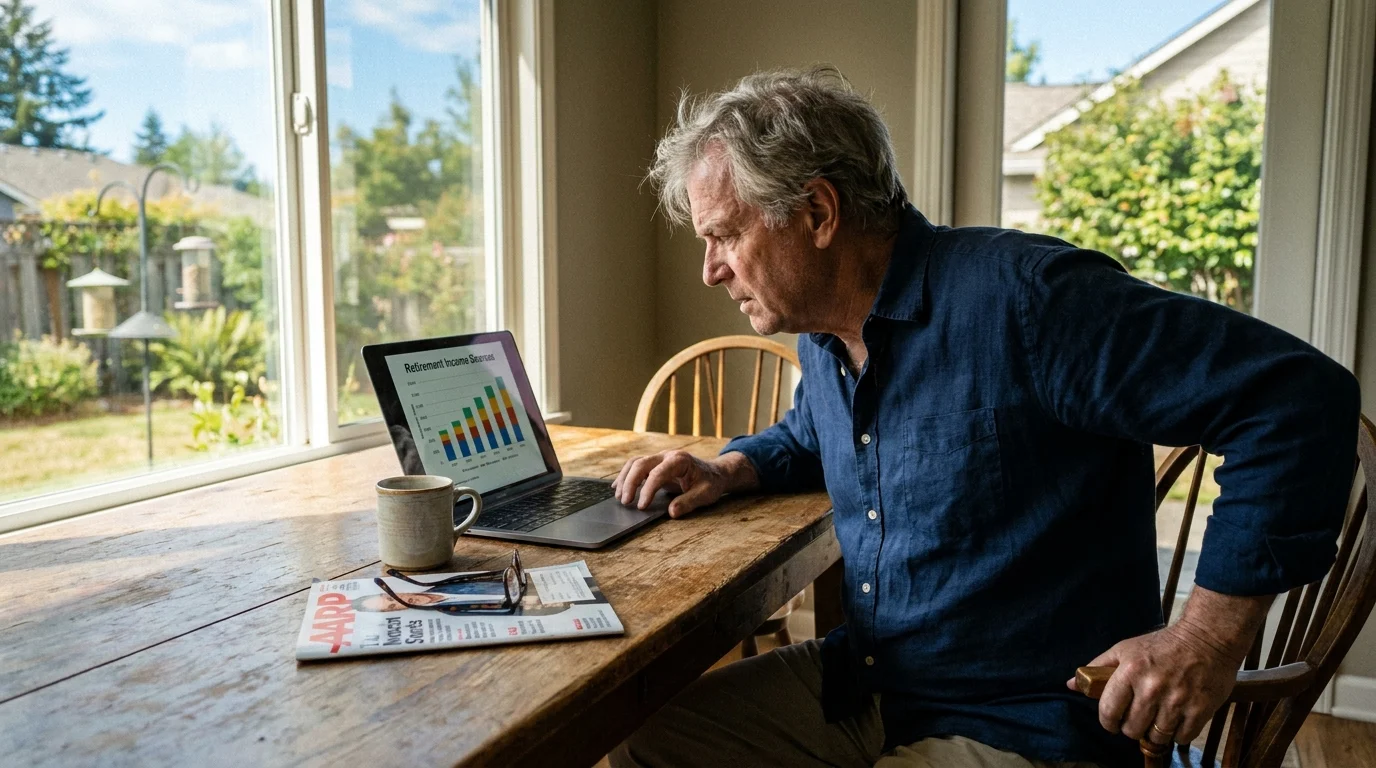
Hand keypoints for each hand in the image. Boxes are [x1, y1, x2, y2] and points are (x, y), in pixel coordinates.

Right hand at [611, 450, 756, 517]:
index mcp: (680, 460)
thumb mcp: (706, 494)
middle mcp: (667, 455)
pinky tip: (617, 487)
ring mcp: (660, 458)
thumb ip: (689, 502)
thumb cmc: (711, 483)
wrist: (715, 473)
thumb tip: (671, 512)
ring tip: (619, 497)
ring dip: (625, 478)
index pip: (658, 473)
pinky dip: (625, 475)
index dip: (647, 490)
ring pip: (635, 463)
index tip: (642, 507)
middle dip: (630, 483)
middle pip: (641, 464)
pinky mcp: (655, 464)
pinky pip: (636, 466)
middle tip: (625, 502)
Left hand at [1069, 587, 1270, 745]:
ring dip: (1154, 731)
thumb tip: (1071, 684)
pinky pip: (1181, 737)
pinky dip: (1177, 733)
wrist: (1207, 638)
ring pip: (1156, 737)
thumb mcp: (1125, 649)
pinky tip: (1176, 718)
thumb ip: (1097, 668)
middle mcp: (1151, 688)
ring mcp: (1177, 701)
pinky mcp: (1200, 710)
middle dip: (1131, 727)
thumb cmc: (1162, 644)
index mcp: (1129, 671)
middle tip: (1137, 717)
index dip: (1108, 722)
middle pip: (1132, 729)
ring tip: (1157, 718)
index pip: (1108, 712)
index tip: (1113, 722)